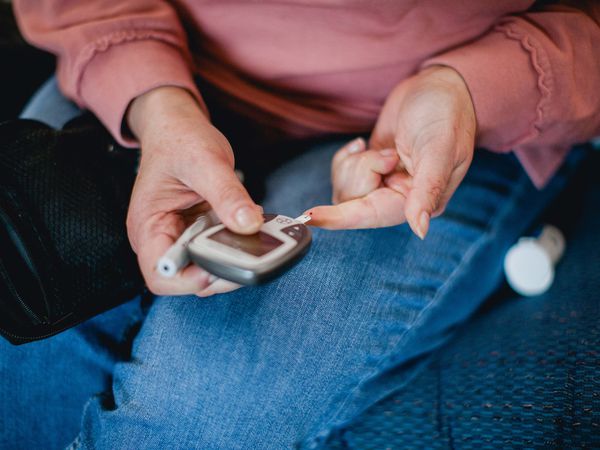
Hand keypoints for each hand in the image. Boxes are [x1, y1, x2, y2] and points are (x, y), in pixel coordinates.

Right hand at [126, 86, 262, 295]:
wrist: (178, 126)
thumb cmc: (180, 139)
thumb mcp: (205, 161)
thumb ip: (227, 194)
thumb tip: (249, 225)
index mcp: (147, 226)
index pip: (161, 274)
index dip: (190, 280)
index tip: (221, 264)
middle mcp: (160, 238)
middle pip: (186, 279)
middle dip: (219, 273)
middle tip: (250, 254)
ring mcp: (180, 238)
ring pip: (206, 270)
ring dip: (231, 261)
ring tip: (253, 239)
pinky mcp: (198, 234)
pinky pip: (217, 251)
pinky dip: (236, 247)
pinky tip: (249, 230)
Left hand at [307, 66, 476, 237]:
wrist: (438, 86)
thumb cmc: (446, 114)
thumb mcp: (440, 148)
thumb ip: (428, 189)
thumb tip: (421, 229)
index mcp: (420, 201)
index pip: (373, 216)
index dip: (340, 218)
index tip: (310, 217)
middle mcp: (399, 198)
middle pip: (353, 201)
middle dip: (361, 171)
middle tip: (388, 153)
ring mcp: (383, 184)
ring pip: (345, 189)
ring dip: (354, 164)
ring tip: (380, 148)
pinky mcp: (370, 171)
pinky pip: (342, 174)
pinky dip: (346, 158)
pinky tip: (363, 144)